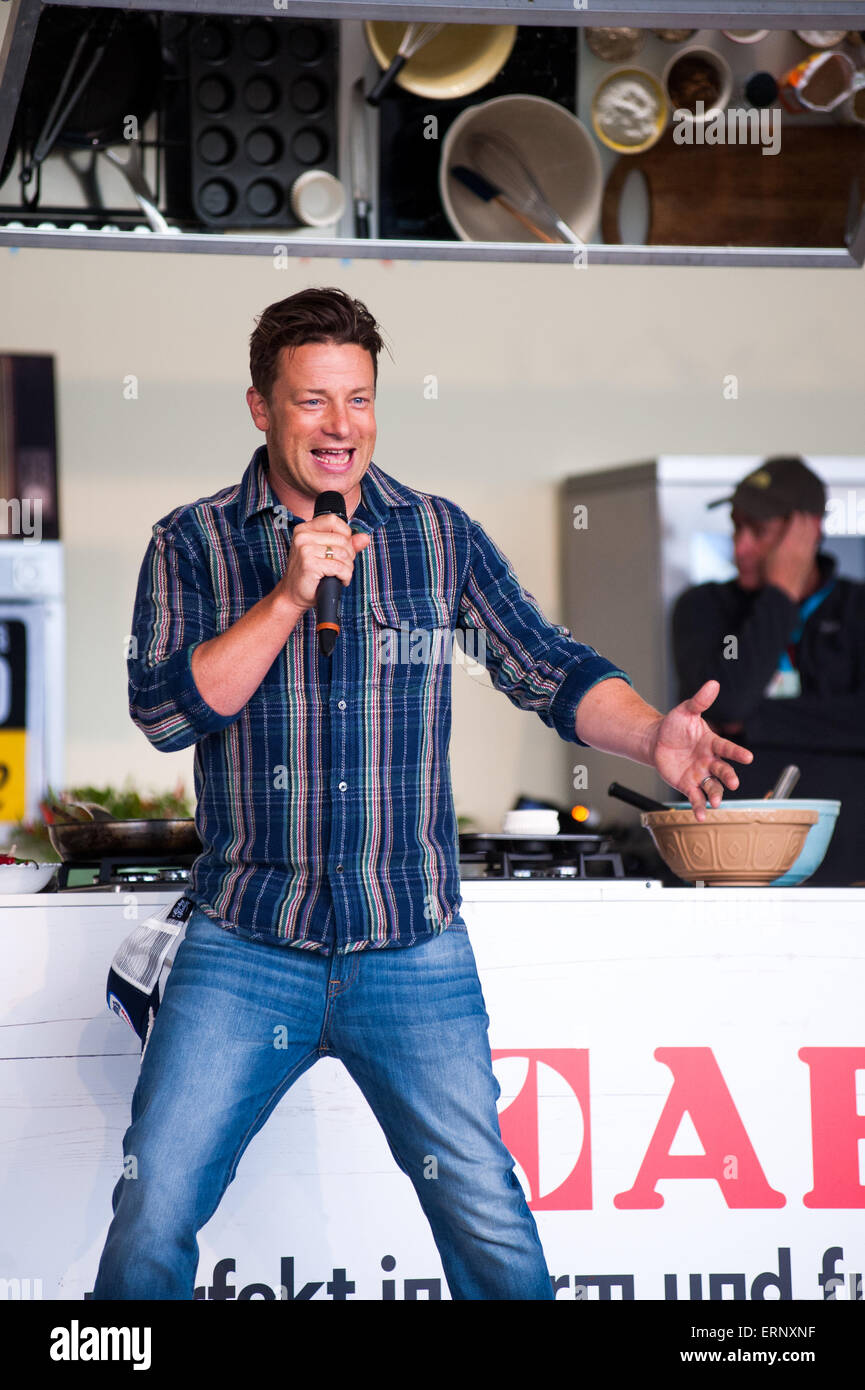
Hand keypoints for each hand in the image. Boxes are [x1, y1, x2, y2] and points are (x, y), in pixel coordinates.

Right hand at [274, 515, 369, 612]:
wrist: (292, 594)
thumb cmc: (309, 574)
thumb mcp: (326, 554)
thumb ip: (346, 544)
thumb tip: (364, 538)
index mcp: (304, 529)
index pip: (333, 520)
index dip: (345, 534)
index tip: (343, 548)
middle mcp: (303, 536)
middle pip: (342, 539)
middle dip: (349, 555)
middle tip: (341, 566)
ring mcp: (305, 549)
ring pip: (344, 554)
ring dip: (347, 568)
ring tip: (340, 574)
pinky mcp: (310, 564)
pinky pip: (340, 568)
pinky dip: (345, 576)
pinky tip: (339, 580)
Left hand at [649, 679, 753, 821]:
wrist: (657, 741)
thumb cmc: (674, 725)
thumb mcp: (685, 711)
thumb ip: (699, 701)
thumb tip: (713, 683)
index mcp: (712, 743)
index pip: (727, 748)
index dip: (737, 753)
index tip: (748, 758)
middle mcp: (710, 761)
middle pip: (723, 770)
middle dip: (728, 777)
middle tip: (733, 783)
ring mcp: (700, 774)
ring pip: (712, 787)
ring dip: (715, 795)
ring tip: (715, 803)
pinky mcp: (688, 785)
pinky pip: (696, 797)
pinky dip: (699, 807)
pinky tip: (700, 816)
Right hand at [763, 512, 819, 602]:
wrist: (782, 592)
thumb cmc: (772, 576)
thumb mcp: (767, 556)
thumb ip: (772, 541)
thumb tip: (770, 531)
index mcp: (789, 544)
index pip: (796, 523)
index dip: (795, 514)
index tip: (792, 510)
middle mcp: (800, 547)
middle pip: (806, 527)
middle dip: (804, 517)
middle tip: (801, 511)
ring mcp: (806, 554)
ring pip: (812, 534)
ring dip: (811, 525)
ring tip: (808, 519)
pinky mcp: (809, 561)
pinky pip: (814, 544)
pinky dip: (814, 536)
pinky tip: (813, 534)